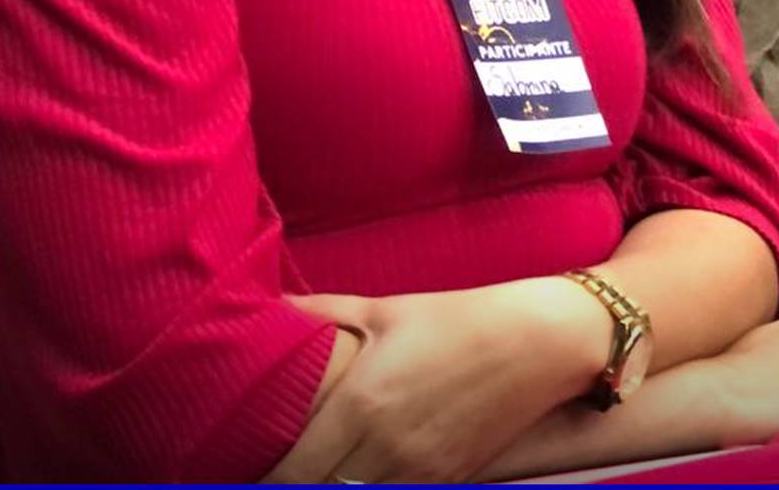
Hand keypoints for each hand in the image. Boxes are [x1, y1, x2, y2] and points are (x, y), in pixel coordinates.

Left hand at [266, 279, 597, 483]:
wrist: (541, 342)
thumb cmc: (459, 318)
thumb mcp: (389, 309)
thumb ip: (324, 312)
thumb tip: (273, 306)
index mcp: (361, 404)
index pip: (287, 474)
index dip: (259, 481)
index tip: (237, 470)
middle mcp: (384, 448)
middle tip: (270, 476)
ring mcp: (418, 472)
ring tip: (312, 477)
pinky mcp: (446, 482)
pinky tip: (357, 481)